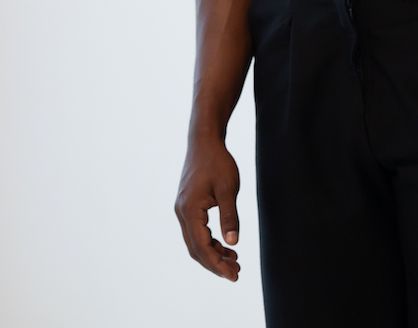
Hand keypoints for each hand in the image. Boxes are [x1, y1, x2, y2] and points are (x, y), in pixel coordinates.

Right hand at [174, 134, 242, 280]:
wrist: (204, 142)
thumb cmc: (217, 162)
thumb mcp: (229, 188)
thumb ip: (230, 216)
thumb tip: (233, 243)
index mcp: (189, 211)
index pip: (202, 247)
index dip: (217, 264)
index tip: (233, 275)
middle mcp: (182, 214)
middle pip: (196, 249)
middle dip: (215, 264)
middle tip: (236, 273)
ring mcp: (183, 211)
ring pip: (195, 242)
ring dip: (213, 254)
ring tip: (235, 261)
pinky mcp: (188, 207)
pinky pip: (197, 231)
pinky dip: (211, 241)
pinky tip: (226, 245)